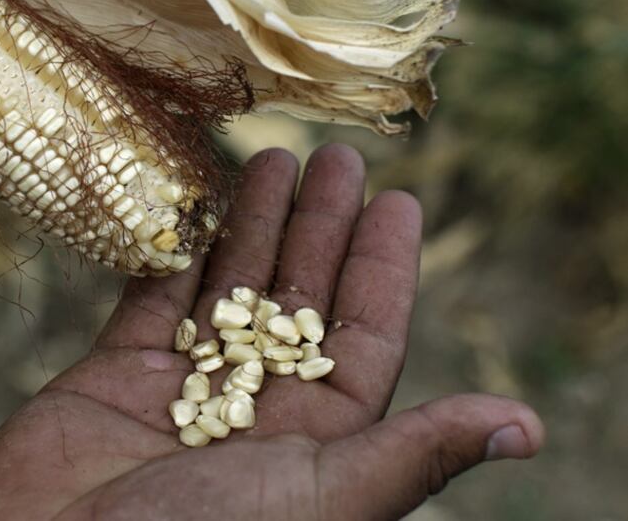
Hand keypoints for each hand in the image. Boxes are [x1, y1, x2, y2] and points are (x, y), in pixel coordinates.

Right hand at [0, 144, 543, 519]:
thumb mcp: (323, 499)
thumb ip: (411, 452)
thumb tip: (527, 425)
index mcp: (315, 439)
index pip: (365, 335)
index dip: (384, 267)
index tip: (397, 199)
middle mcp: (255, 405)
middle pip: (298, 296)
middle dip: (318, 226)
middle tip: (334, 157)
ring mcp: (183, 385)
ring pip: (230, 286)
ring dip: (252, 223)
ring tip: (272, 158)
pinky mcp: (116, 372)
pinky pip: (153, 296)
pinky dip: (175, 249)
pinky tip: (197, 201)